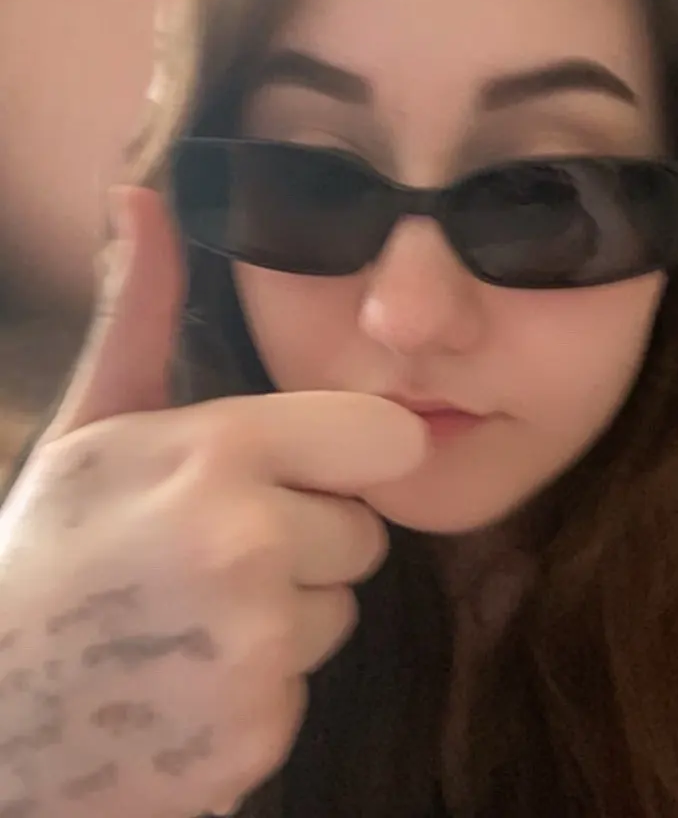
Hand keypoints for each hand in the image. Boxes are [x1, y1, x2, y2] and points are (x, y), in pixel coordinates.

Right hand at [0, 186, 427, 817]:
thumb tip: (141, 195)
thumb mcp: (92, 421)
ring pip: (338, 611)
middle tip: (214, 550)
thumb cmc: (41, 551)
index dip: (347, 453)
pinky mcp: (258, 734)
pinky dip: (261, 690)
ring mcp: (256, 648)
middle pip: (363, 531)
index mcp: (219, 453)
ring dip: (287, 615)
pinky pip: (305, 688)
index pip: (385, 436)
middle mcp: (250, 546)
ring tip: (195, 614)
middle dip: (308, 538)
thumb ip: (144, 311)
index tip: (302, 467)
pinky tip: (190, 678)